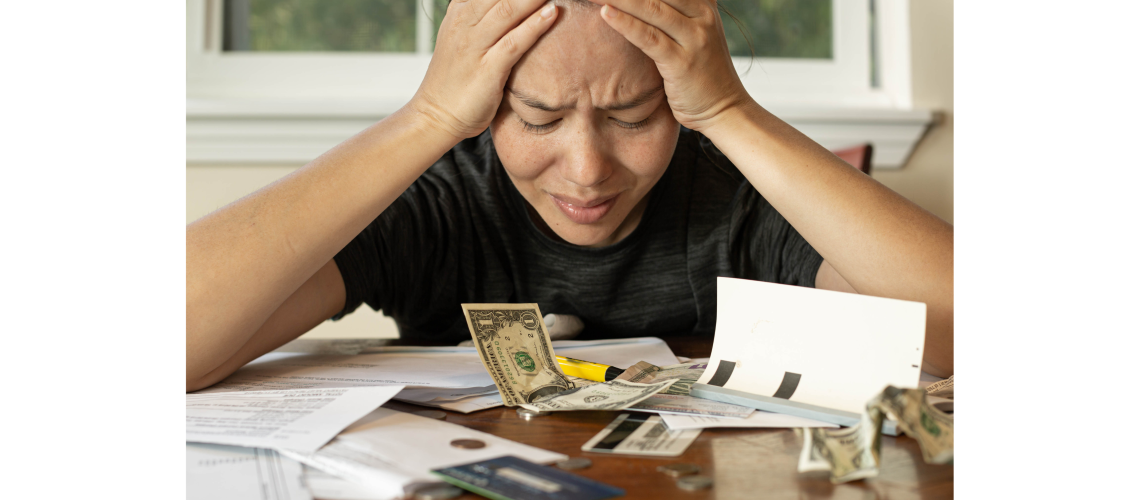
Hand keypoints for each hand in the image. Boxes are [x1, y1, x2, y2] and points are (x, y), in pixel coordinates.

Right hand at [411, 0, 558, 139]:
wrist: (435, 115)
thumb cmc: (456, 77)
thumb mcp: (464, 37)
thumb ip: (484, 16)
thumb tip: (511, 6)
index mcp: (461, 11)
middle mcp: (465, 22)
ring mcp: (474, 45)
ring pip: (508, 8)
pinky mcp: (486, 69)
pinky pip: (513, 41)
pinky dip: (534, 25)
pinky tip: (552, 12)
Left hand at [586, 0, 751, 131]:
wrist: (725, 109)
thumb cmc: (703, 73)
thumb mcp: (696, 34)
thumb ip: (678, 14)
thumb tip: (644, 7)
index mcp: (704, 5)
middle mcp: (702, 15)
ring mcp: (694, 37)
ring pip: (650, 8)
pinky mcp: (681, 62)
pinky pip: (649, 37)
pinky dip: (625, 23)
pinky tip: (606, 13)